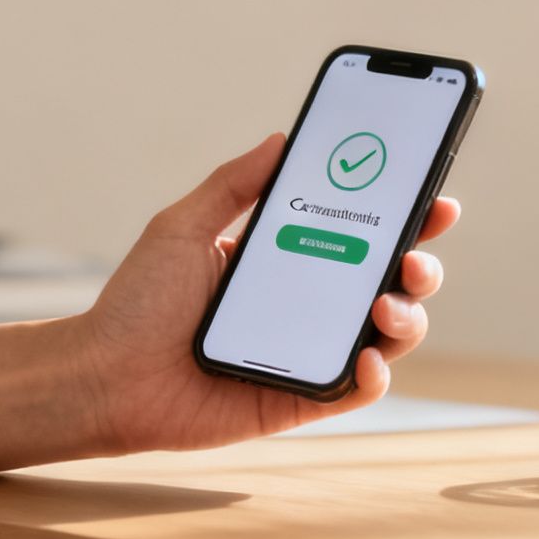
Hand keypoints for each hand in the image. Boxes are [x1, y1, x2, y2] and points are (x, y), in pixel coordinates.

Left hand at [76, 134, 460, 454]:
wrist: (103, 376)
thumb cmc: (137, 303)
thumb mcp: (182, 227)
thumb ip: (233, 185)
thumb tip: (281, 137)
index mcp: (285, 259)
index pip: (358, 233)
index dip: (404, 217)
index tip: (434, 198)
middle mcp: (306, 305)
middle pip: (388, 282)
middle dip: (419, 264)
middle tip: (415, 253)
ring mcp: (308, 353)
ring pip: (387, 335)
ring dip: (407, 316)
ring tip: (386, 303)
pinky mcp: (300, 400)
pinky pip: (355, 389)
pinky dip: (375, 374)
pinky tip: (366, 357)